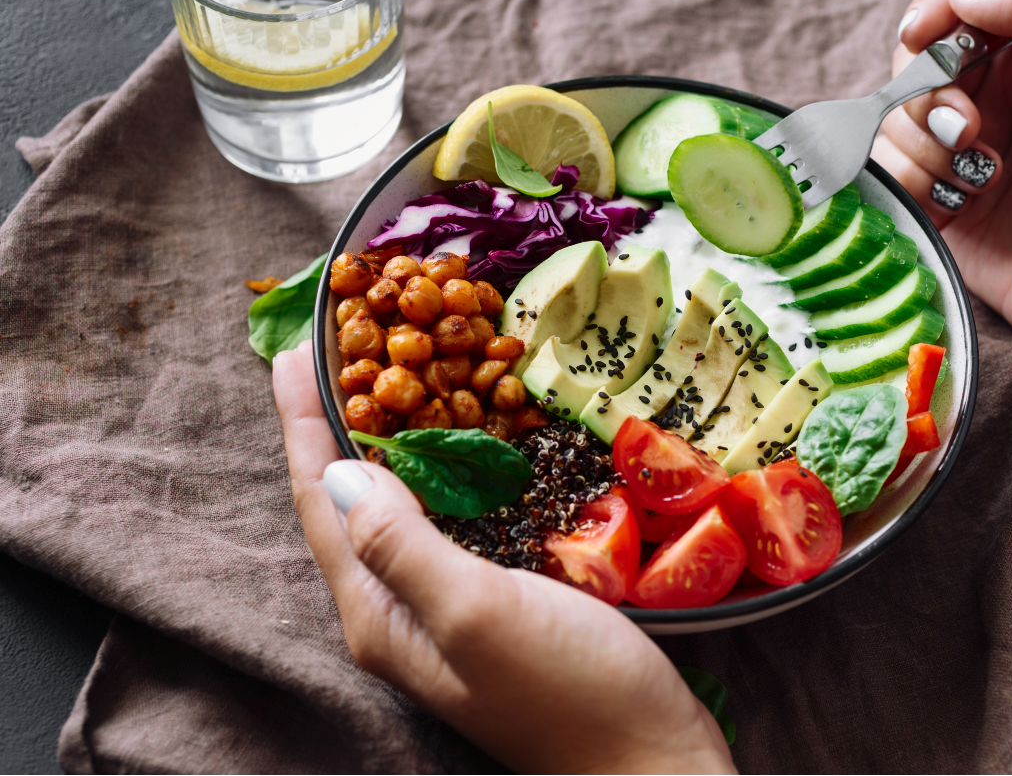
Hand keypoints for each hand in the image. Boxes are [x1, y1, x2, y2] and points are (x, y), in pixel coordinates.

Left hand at [274, 341, 734, 774]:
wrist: (651, 764)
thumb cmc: (571, 693)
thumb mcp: (479, 613)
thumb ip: (403, 545)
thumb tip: (340, 472)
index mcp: (379, 613)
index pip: (323, 500)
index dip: (303, 423)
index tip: (294, 347)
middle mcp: (399, 611)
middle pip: (349, 502)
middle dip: (335, 422)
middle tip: (340, 345)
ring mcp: (446, 609)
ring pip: (397, 508)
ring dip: (384, 440)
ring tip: (388, 376)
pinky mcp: (495, 602)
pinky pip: (448, 520)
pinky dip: (442, 469)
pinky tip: (462, 442)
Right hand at [873, 0, 1011, 358]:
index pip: (951, 2)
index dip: (929, 17)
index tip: (925, 41)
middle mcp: (987, 96)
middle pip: (908, 65)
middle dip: (928, 99)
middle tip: (974, 134)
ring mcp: (955, 150)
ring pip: (890, 123)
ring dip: (928, 154)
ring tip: (980, 183)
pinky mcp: (934, 199)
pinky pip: (887, 174)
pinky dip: (915, 188)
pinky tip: (960, 208)